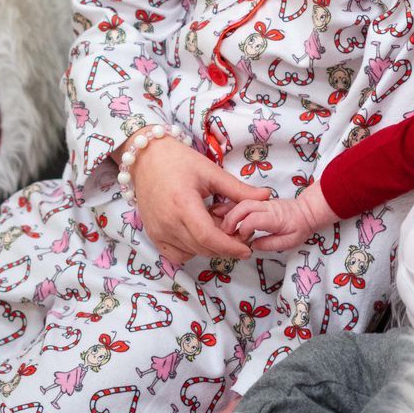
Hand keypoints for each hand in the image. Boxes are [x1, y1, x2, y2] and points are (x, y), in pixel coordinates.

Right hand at [130, 137, 268, 265]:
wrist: (147, 158)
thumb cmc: (179, 161)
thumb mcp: (211, 172)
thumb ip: (238, 189)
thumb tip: (266, 196)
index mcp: (182, 204)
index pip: (208, 237)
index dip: (230, 247)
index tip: (247, 248)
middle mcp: (167, 222)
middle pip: (202, 248)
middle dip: (224, 246)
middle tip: (238, 234)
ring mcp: (157, 231)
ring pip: (191, 252)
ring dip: (209, 247)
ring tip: (217, 227)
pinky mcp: (153, 235)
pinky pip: (176, 254)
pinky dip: (192, 249)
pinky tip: (199, 233)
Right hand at [224, 183, 333, 251]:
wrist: (306, 211)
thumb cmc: (300, 227)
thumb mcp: (291, 241)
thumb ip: (271, 244)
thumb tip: (252, 246)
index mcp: (275, 217)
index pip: (254, 219)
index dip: (244, 228)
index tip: (241, 238)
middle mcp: (266, 206)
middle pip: (244, 206)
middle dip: (231, 219)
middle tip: (224, 233)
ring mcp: (260, 203)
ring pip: (241, 202)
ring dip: (228, 213)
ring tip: (220, 225)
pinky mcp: (257, 203)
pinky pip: (241, 202)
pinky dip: (229, 207)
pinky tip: (219, 213)